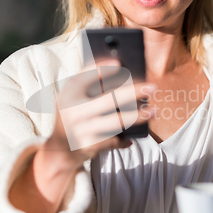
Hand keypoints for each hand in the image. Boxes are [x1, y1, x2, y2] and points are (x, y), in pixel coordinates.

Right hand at [9, 60, 155, 212]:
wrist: (59, 150)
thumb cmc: (71, 116)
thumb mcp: (71, 97)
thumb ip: (87, 82)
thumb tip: (118, 69)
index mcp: (69, 93)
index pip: (86, 76)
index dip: (103, 68)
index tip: (120, 62)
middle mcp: (74, 110)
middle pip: (110, 98)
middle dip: (134, 92)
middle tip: (153, 87)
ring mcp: (82, 129)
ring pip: (117, 121)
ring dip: (138, 116)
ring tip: (153, 111)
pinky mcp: (90, 145)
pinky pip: (115, 140)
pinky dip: (125, 139)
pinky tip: (132, 138)